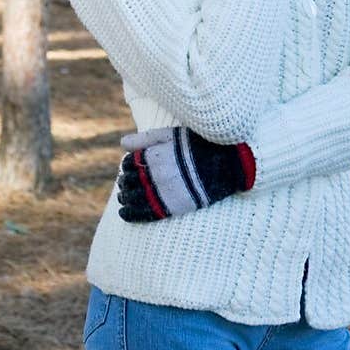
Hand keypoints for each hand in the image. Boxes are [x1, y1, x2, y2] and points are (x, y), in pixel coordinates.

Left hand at [117, 125, 255, 221]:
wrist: (227, 163)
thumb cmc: (198, 145)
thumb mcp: (172, 135)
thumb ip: (145, 139)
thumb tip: (122, 144)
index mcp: (156, 155)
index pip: (130, 163)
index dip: (127, 166)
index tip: (128, 168)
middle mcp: (157, 174)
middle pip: (130, 181)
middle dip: (124, 183)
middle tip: (123, 184)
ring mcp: (165, 191)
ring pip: (135, 198)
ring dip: (125, 199)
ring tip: (123, 199)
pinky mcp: (174, 206)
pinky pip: (147, 213)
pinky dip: (133, 214)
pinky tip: (125, 214)